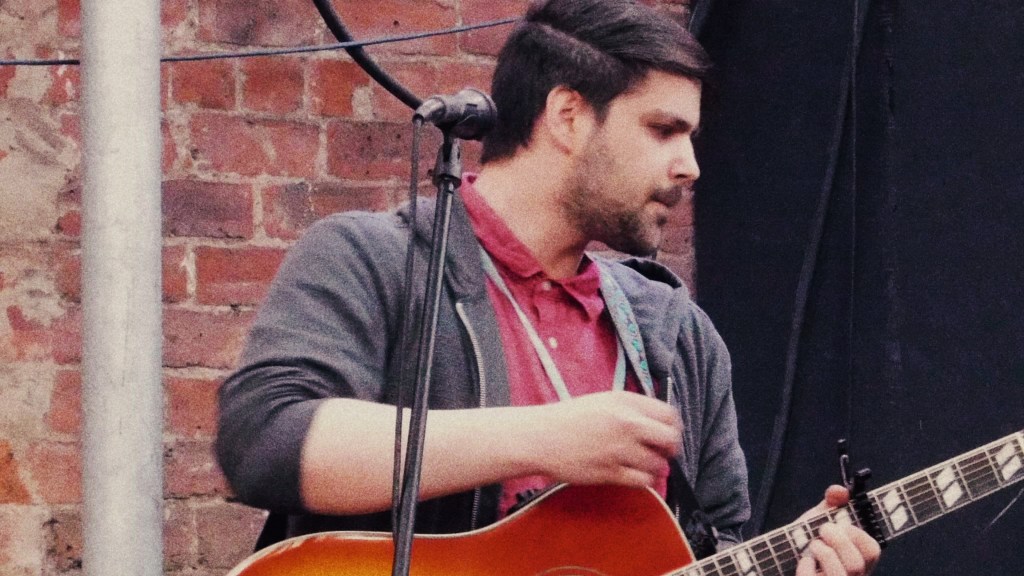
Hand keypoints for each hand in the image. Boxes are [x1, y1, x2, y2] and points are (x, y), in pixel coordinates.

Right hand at [528, 391, 681, 487]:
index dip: (672, 427)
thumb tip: (658, 426)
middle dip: (669, 449)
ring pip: (658, 464)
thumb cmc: (568, 419)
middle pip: (670, 440)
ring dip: (654, 467)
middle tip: (660, 453)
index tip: (665, 435)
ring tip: (640, 464)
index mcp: (626, 402)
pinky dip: (643, 480)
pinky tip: (631, 474)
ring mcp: (619, 449)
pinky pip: (642, 480)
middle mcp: (627, 423)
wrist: (540, 436)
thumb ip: (632, 409)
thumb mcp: (603, 401)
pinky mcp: (610, 471)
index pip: (669, 415)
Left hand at [795, 486, 881, 575]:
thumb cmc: (807, 539)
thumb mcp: (819, 519)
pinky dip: (806, 567)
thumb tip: (840, 491)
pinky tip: (804, 560)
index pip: (872, 551)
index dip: (858, 534)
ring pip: (839, 575)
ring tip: (813, 544)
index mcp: (858, 559)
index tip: (841, 524)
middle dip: (839, 541)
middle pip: (856, 564)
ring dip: (824, 553)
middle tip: (824, 529)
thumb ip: (831, 503)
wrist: (782, 556)